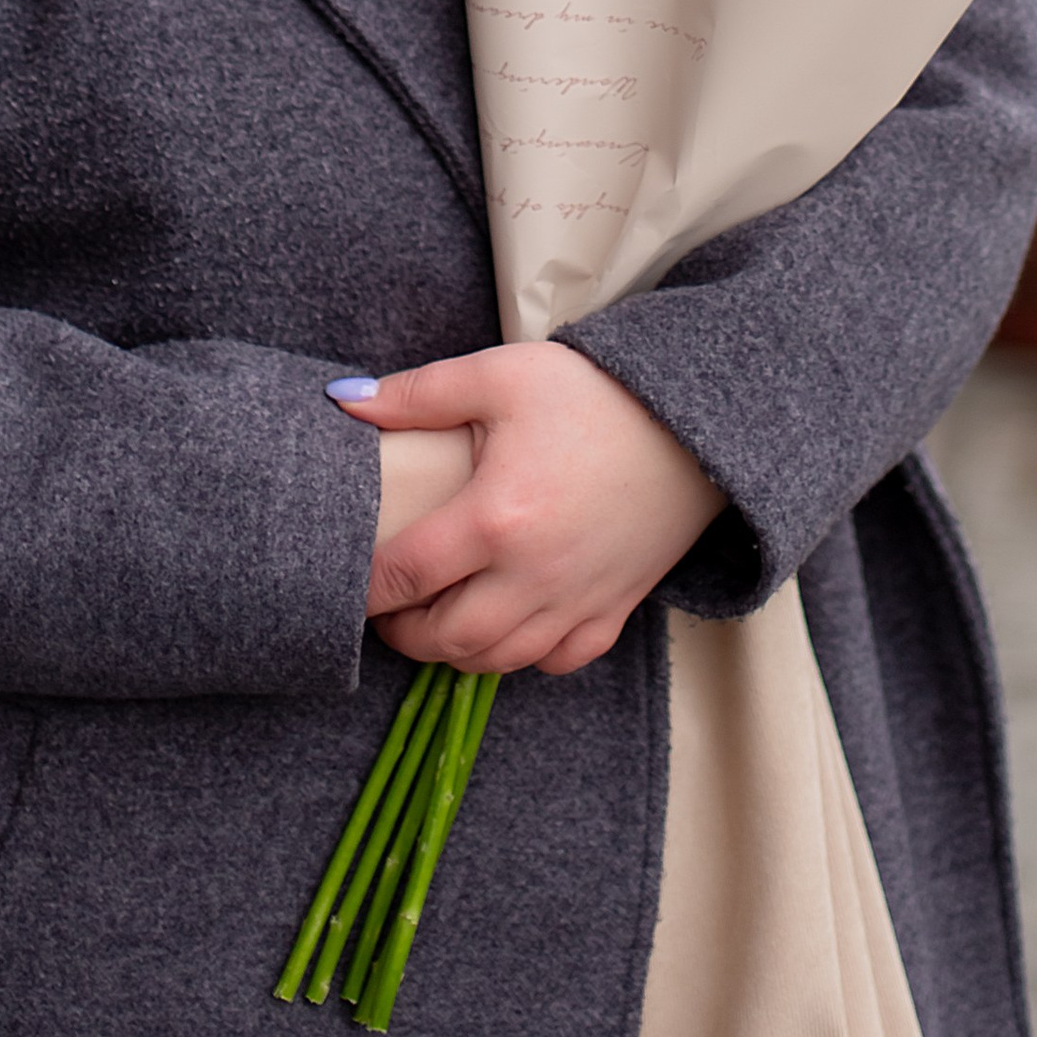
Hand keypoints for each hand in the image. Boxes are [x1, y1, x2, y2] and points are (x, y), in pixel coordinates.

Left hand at [330, 344, 722, 676]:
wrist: (691, 421)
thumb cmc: (593, 395)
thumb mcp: (501, 375)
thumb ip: (418, 393)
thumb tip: (345, 400)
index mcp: (495, 518)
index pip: (405, 574)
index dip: (365, 587)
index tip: (349, 578)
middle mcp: (532, 575)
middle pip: (446, 637)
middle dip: (404, 631)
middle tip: (390, 606)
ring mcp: (576, 601)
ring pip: (497, 660)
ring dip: (456, 650)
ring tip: (437, 617)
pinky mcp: (614, 610)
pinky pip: (557, 662)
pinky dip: (523, 656)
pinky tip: (509, 624)